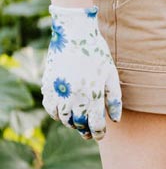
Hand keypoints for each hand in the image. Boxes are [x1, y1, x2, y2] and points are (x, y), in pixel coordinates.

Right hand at [41, 4, 122, 139]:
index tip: (100, 135)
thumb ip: (114, 99)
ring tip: (78, 122)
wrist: (74, 33)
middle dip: (85, 130)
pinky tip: (64, 112)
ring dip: (71, 123)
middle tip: (89, 133)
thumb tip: (115, 120)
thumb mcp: (111, 75)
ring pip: (63, 118)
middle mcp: (74, 96)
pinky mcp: (47, 85)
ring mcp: (59, 91)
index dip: (99, 133)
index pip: (95, 124)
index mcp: (92, 95)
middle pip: (78, 124)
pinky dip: (56, 113)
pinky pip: (50, 107)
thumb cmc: (97, 53)